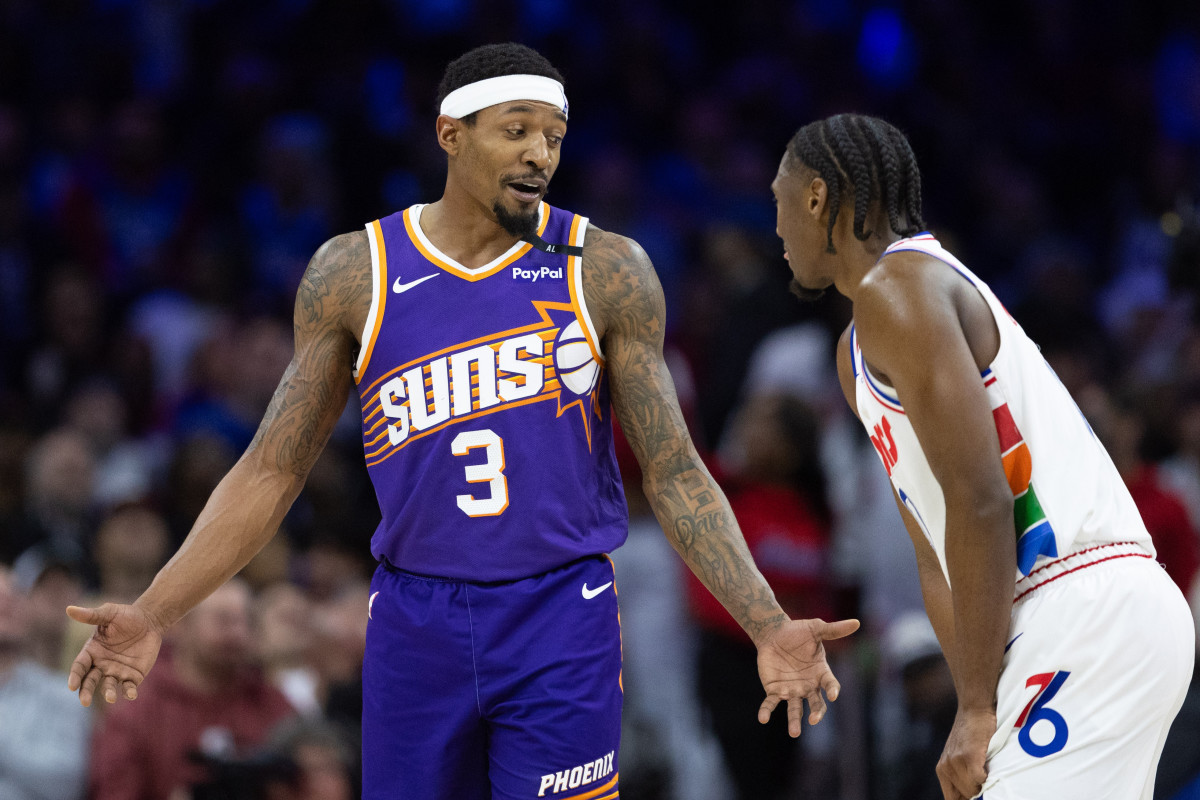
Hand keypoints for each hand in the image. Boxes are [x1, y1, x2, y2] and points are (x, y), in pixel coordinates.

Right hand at [66, 603, 163, 706]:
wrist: (150, 621)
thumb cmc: (126, 616)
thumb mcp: (109, 613)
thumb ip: (91, 616)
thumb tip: (69, 609)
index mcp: (91, 652)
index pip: (79, 667)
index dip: (75, 676)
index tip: (71, 686)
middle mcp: (101, 665)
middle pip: (90, 681)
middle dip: (86, 691)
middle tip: (84, 702)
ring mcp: (117, 672)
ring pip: (109, 686)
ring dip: (108, 693)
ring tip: (110, 697)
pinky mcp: (133, 676)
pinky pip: (129, 687)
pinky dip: (129, 692)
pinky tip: (131, 695)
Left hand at [756, 617, 859, 736]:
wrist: (773, 633)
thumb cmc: (797, 632)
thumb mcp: (816, 629)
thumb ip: (834, 630)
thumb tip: (856, 622)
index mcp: (821, 673)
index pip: (830, 685)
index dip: (832, 690)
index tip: (832, 695)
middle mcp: (808, 686)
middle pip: (816, 703)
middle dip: (816, 713)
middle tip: (813, 720)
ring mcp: (792, 690)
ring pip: (795, 709)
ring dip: (794, 721)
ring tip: (794, 733)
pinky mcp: (775, 690)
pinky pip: (771, 703)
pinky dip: (767, 711)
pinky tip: (763, 718)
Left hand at [936, 706, 995, 799]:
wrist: (974, 709)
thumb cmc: (972, 735)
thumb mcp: (959, 756)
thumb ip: (962, 775)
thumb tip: (972, 796)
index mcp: (943, 771)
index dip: (965, 799)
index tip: (977, 795)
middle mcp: (946, 768)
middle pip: (965, 796)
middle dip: (977, 791)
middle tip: (985, 777)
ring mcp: (955, 762)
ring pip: (973, 790)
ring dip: (983, 783)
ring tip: (986, 768)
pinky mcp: (967, 757)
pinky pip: (979, 779)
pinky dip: (987, 776)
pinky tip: (987, 764)